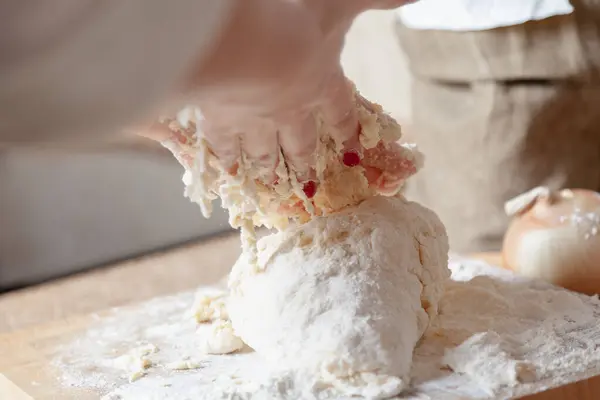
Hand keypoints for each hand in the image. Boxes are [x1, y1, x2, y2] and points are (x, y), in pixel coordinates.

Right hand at [142, 0, 412, 183]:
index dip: (347, 133)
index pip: (339, 113)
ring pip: (262, 150)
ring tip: (270, 182)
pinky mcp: (219, 119)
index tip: (352, 155)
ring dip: (268, 167)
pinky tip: (224, 170)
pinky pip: (222, 144)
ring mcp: (254, 119)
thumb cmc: (297, 21)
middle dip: (306, 163)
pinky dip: (224, 158)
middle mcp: (290, 109)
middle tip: (310, 186)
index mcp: (321, 83)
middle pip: (300, 143)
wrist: (246, 45)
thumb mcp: (342, 2)